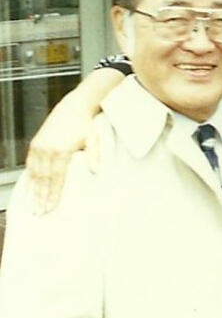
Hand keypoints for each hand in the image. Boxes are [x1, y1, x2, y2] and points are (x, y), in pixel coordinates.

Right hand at [25, 91, 94, 212]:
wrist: (76, 105)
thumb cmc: (88, 124)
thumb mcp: (95, 139)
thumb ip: (94, 155)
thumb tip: (95, 171)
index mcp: (62, 151)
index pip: (56, 179)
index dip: (52, 195)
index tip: (49, 208)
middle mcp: (48, 149)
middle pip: (43, 179)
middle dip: (40, 197)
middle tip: (39, 212)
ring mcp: (39, 145)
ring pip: (34, 173)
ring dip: (33, 189)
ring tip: (33, 204)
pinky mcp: (36, 142)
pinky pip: (30, 163)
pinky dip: (30, 176)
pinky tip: (30, 186)